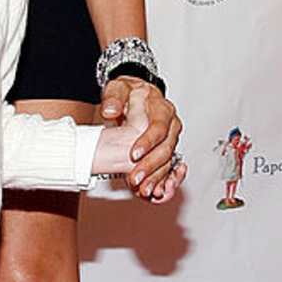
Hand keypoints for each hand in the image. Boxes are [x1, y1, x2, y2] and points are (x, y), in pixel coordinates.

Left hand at [99, 77, 184, 203]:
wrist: (134, 97)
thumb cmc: (128, 93)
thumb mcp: (118, 88)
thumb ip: (113, 98)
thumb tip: (109, 110)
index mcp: (162, 109)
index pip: (159, 127)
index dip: (148, 142)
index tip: (133, 154)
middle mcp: (171, 125)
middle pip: (166, 149)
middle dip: (151, 166)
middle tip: (136, 178)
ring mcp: (170, 140)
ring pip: (168, 162)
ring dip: (156, 178)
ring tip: (143, 190)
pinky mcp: (165, 151)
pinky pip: (167, 169)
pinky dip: (161, 182)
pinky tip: (152, 192)